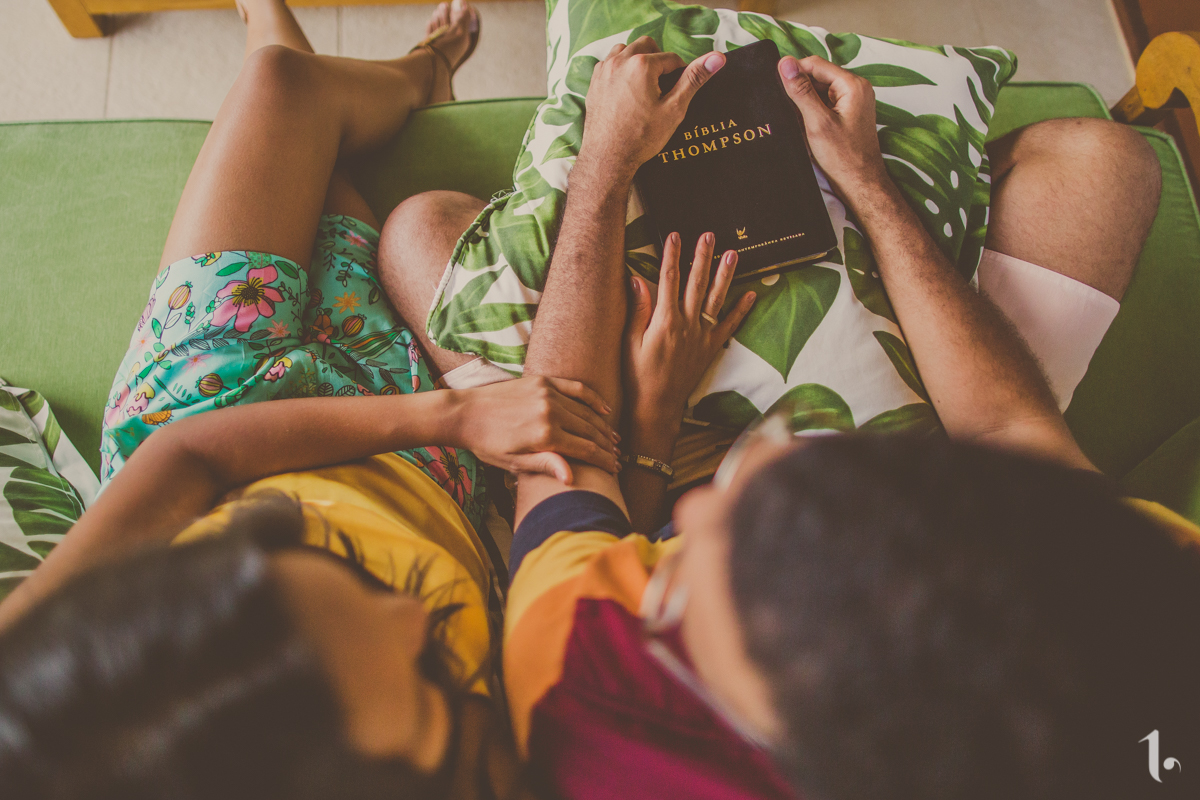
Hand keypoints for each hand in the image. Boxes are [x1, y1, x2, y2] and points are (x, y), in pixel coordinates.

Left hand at [450, 376, 620, 482]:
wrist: (466, 413)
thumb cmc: (488, 444)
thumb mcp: (515, 463)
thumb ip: (546, 465)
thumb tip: (571, 479)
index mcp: (545, 436)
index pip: (586, 449)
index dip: (604, 460)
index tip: (614, 468)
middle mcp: (550, 412)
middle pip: (590, 430)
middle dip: (607, 445)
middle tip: (618, 456)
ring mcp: (548, 394)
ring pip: (586, 411)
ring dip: (603, 426)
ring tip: (613, 438)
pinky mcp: (543, 381)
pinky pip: (576, 389)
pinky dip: (593, 399)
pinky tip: (604, 410)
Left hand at [579, 37, 725, 181]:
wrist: (608, 158)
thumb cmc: (641, 137)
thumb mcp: (674, 109)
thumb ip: (694, 79)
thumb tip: (717, 58)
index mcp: (641, 65)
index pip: (671, 58)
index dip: (679, 74)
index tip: (676, 93)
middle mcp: (620, 61)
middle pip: (647, 45)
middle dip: (657, 61)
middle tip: (662, 86)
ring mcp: (604, 70)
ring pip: (626, 50)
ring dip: (637, 60)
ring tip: (644, 86)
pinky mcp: (594, 81)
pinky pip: (610, 63)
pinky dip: (621, 69)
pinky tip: (627, 91)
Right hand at [624, 232, 755, 435]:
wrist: (656, 406)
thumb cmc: (638, 375)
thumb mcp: (630, 342)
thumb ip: (638, 310)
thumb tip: (637, 279)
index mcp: (664, 321)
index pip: (668, 279)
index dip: (672, 256)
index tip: (674, 236)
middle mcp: (687, 325)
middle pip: (696, 283)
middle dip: (702, 257)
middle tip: (709, 236)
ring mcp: (701, 336)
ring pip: (716, 299)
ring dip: (725, 275)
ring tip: (733, 254)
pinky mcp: (710, 349)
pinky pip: (729, 326)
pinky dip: (741, 310)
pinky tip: (751, 294)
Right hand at [778, 55, 888, 207]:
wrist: (861, 182)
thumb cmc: (843, 157)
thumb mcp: (817, 122)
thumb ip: (801, 91)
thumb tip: (786, 64)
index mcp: (852, 85)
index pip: (816, 64)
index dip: (794, 71)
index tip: (775, 83)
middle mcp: (856, 88)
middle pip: (819, 75)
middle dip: (800, 87)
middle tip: (786, 106)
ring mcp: (854, 100)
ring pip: (821, 89)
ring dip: (806, 100)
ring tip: (798, 119)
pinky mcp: (849, 112)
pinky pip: (826, 101)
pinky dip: (813, 109)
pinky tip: (806, 124)